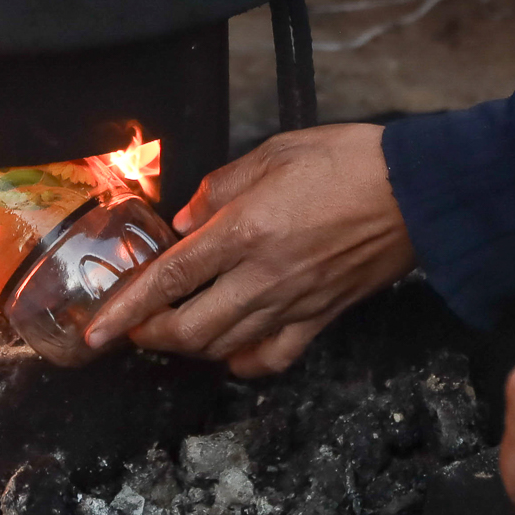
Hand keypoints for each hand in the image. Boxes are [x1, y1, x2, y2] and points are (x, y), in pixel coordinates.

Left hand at [83, 122, 413, 375]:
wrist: (419, 191)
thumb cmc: (350, 162)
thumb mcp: (274, 152)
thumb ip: (221, 189)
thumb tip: (188, 222)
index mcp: (246, 230)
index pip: (169, 280)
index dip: (125, 309)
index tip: (95, 332)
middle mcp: (264, 276)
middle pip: (189, 328)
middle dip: (150, 335)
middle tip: (134, 325)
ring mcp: (294, 303)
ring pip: (225, 347)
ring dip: (189, 348)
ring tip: (174, 333)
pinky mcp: (322, 317)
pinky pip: (273, 357)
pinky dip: (244, 362)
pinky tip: (231, 352)